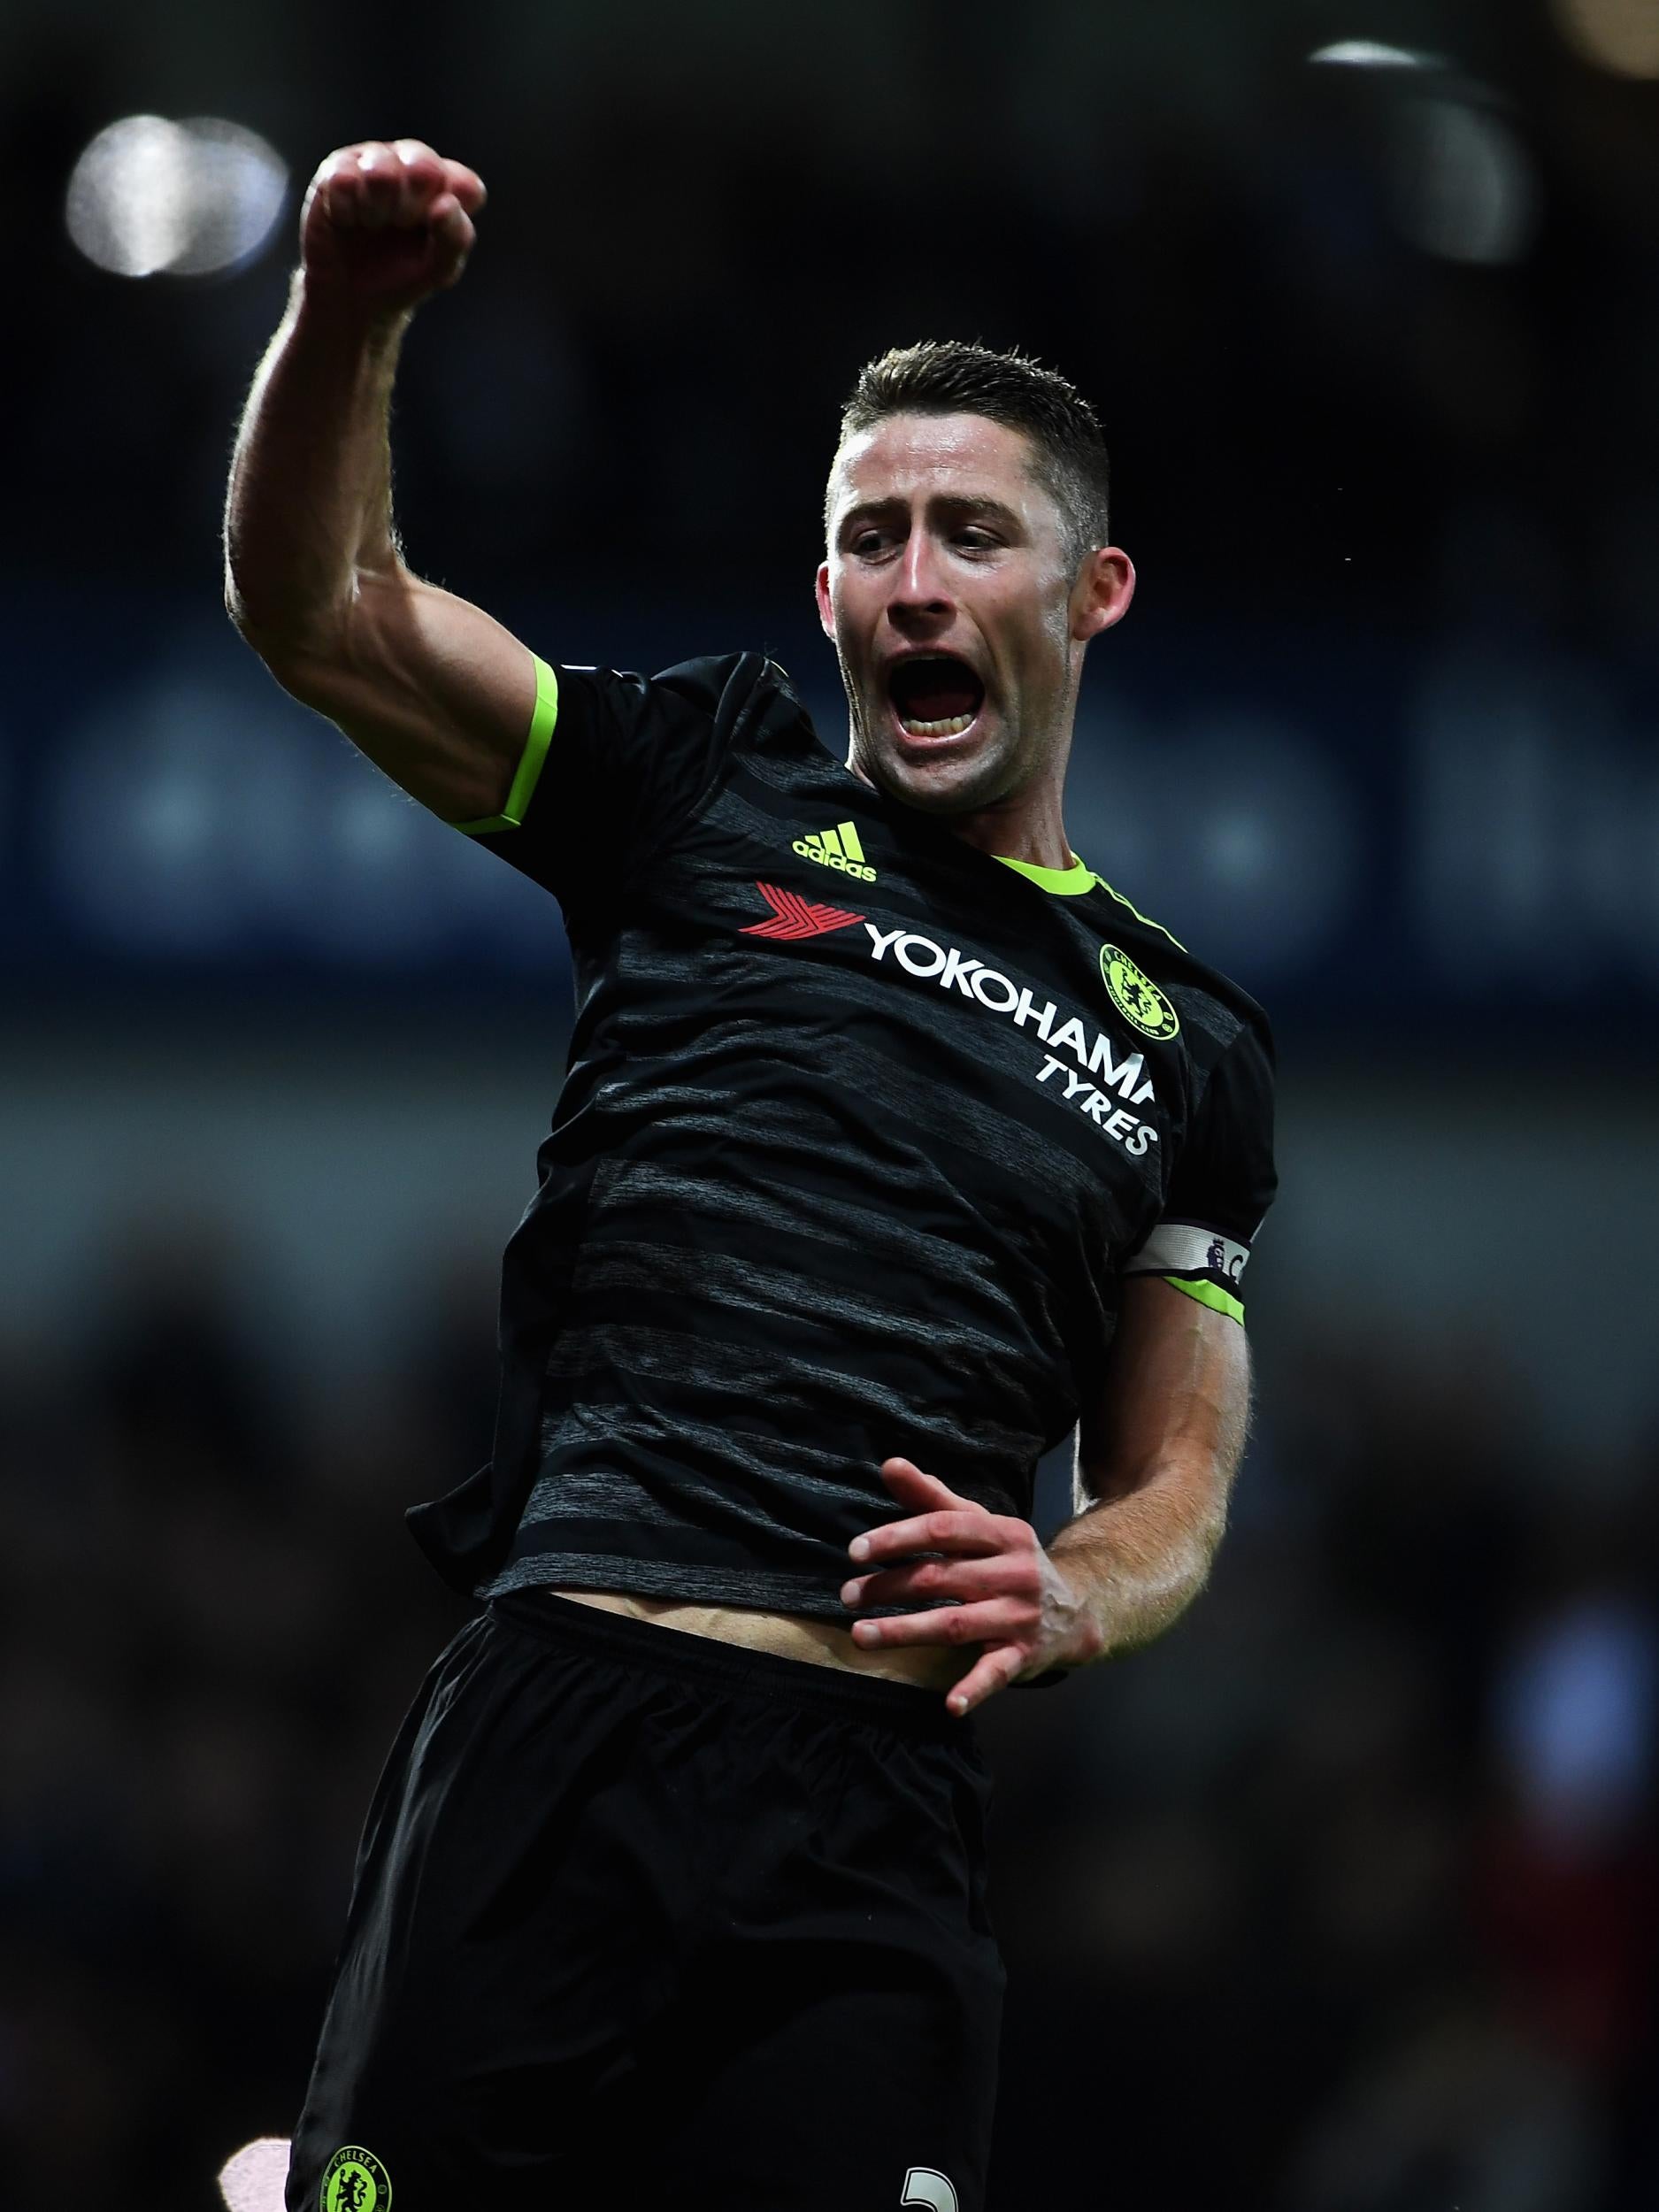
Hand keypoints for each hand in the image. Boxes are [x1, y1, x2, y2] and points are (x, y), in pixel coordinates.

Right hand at [299, 139, 486, 314]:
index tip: (432, 234)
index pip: (466, 186)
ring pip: (381, 169)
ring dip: (378, 208)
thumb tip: (446, 203)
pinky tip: (347, 220)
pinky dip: (348, 211)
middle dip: (412, 207)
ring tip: (372, 223)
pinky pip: (344, 179)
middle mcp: (413, 164)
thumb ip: (454, 240)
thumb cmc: (400, 277)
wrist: (350, 295)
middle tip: (400, 224)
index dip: (449, 213)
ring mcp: (374, 161)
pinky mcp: (336, 167)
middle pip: (425, 166)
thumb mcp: (436, 271)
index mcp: (447, 188)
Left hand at [841, 1458, 1105, 1715]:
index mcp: (1002, 1533)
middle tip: (848, 1596)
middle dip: (889, 1587)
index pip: (943, 1530)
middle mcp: (1014, 1573)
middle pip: (941, 1577)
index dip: (898, 1538)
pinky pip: (996, 1673)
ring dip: (905, 1631)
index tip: (856, 1552)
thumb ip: (934, 1499)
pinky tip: (950, 1704)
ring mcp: (1019, 1616)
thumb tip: (890, 1465)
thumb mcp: (981, 1525)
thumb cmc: (1009, 1560)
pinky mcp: (1023, 1656)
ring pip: (955, 1624)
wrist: (1078, 1607)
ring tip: (860, 1635)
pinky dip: (974, 1689)